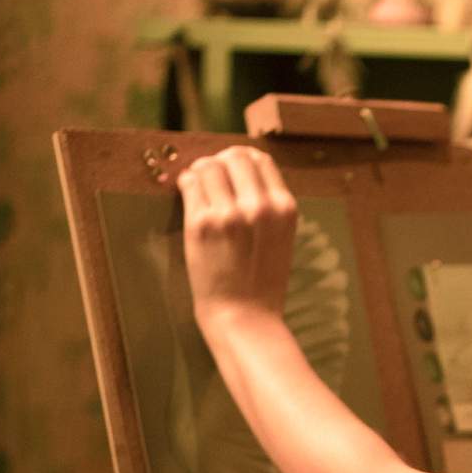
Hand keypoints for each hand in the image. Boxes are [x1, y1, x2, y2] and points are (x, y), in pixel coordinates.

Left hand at [177, 146, 297, 326]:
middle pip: (234, 156)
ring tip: (198, 188)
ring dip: (200, 172)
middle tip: (210, 179)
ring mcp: (230, 214)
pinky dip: (186, 184)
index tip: (230, 170)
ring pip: (208, 165)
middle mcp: (260, 206)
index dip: (241, 160)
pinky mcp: (202, 224)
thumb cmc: (262, 281)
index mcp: (285, 208)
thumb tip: (242, 168)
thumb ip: (269, 205)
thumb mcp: (282, 237)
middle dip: (219, 163)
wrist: (245, 316)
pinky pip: (190, 184)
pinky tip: (188, 195)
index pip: (260, 159)